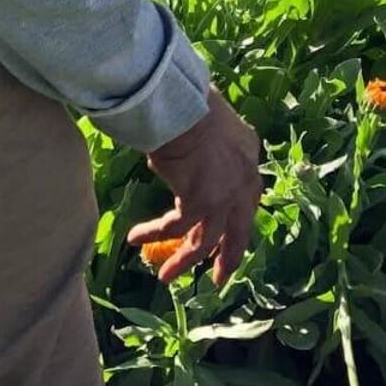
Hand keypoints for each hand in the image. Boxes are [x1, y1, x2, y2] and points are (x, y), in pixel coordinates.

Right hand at [126, 90, 262, 283]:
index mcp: (249, 164)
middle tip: (218, 280)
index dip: (237, 228)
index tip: (229, 243)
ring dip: (182, 261)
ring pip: (205, 242)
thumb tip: (197, 159)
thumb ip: (216, 150)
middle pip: (238, 233)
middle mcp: (244, 184)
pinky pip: (174, 228)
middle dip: (227, 260)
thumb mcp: (217, 129)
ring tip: (165, 277)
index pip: (248, 206)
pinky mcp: (201, 203)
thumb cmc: (193, 107)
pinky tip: (135, 237)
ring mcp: (225, 197)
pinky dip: (152, 234)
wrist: (185, 105)